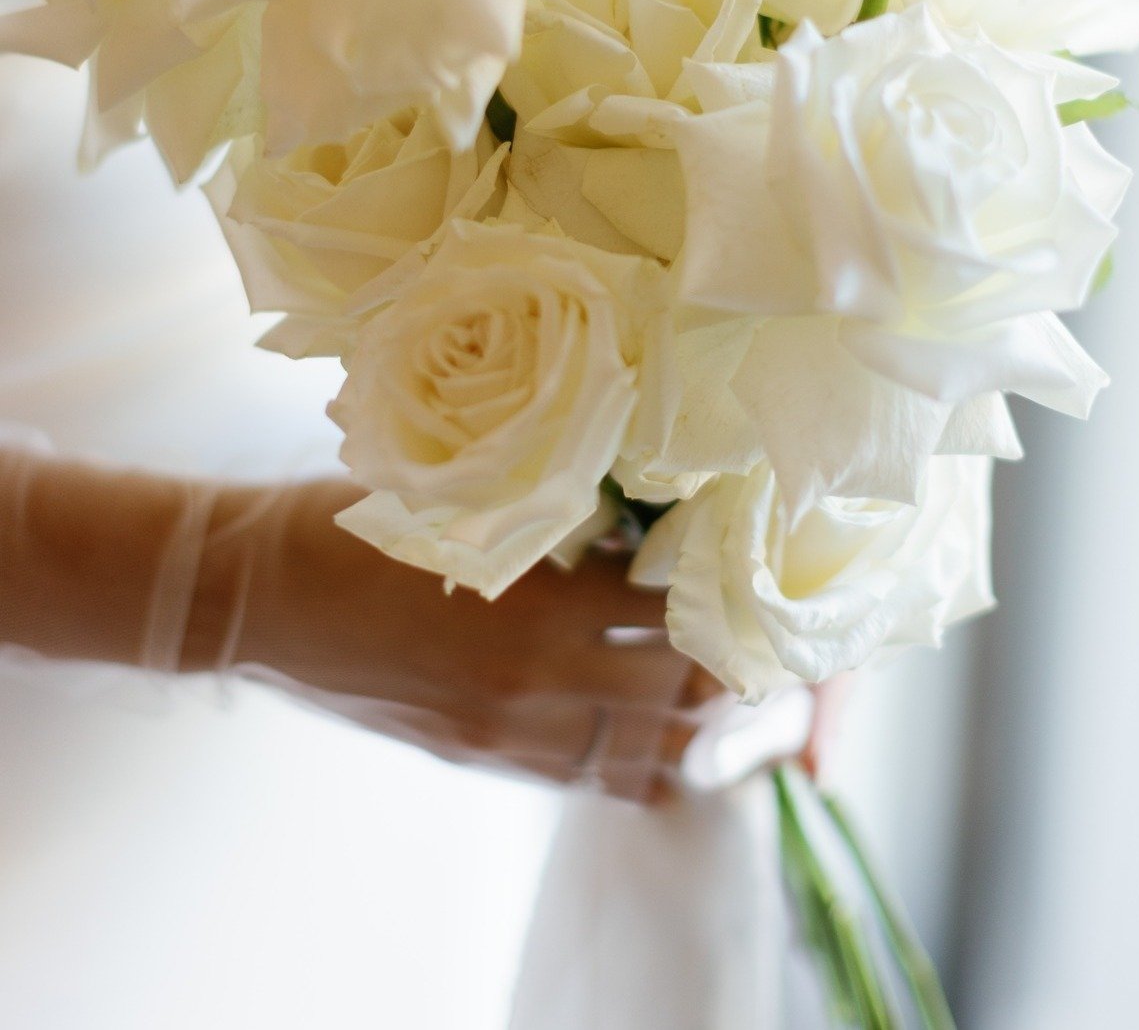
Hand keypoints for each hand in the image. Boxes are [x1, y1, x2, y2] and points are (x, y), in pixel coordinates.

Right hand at [194, 477, 727, 801]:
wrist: (257, 594)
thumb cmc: (353, 523)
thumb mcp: (460, 496)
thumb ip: (548, 511)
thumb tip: (634, 508)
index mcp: (533, 605)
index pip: (665, 616)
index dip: (711, 596)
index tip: (736, 570)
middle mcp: (532, 682)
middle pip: (669, 693)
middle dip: (718, 666)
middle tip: (745, 632)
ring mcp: (505, 731)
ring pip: (637, 752)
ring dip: (686, 726)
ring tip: (717, 693)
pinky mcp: (479, 756)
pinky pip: (585, 778)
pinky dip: (634, 766)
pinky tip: (659, 748)